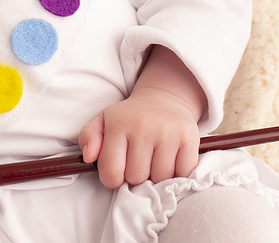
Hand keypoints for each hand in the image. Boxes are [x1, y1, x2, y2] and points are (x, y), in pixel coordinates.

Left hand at [78, 46, 204, 188]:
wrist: (164, 100)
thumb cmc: (130, 118)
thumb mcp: (103, 121)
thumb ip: (89, 137)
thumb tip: (88, 156)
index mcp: (119, 124)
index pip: (112, 172)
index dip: (113, 179)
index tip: (118, 171)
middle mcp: (144, 127)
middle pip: (137, 177)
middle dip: (135, 176)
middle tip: (138, 163)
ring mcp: (168, 132)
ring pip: (160, 178)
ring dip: (157, 177)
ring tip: (153, 162)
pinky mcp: (189, 138)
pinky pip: (183, 173)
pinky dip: (178, 174)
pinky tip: (170, 162)